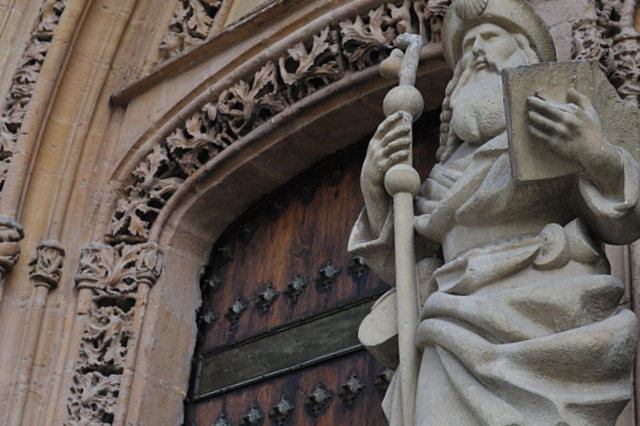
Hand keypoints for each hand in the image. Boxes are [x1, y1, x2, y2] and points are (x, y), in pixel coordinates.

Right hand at [361, 112, 413, 232]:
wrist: (369, 180)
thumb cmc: (377, 163)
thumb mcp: (377, 150)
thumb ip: (384, 141)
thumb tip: (399, 130)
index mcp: (374, 142)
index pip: (382, 128)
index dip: (391, 120)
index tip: (400, 113)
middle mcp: (375, 148)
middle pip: (388, 136)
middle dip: (399, 130)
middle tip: (408, 128)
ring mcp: (378, 157)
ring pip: (391, 146)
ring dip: (401, 142)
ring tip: (409, 141)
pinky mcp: (382, 167)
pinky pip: (392, 159)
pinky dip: (400, 154)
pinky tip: (407, 152)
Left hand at [526, 88, 622, 194]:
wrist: (593, 152)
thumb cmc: (593, 131)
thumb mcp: (591, 112)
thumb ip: (581, 99)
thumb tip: (570, 89)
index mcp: (573, 111)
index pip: (553, 101)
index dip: (543, 96)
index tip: (537, 92)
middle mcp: (565, 119)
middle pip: (545, 108)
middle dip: (534, 102)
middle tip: (528, 99)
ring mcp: (558, 131)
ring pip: (540, 120)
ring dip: (532, 115)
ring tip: (529, 113)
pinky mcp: (554, 143)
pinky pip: (539, 134)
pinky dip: (533, 129)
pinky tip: (530, 126)